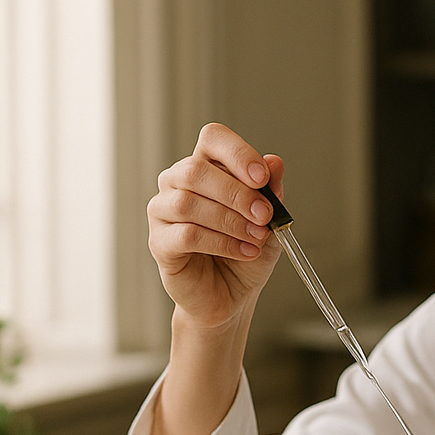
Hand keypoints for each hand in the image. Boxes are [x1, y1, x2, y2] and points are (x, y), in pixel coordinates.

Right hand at [148, 122, 282, 330]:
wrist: (233, 295)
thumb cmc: (246, 253)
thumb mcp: (270, 221)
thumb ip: (272, 191)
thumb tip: (274, 161)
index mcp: (207, 167)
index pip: (212, 139)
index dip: (236, 153)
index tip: (261, 178)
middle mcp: (178, 183)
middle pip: (196, 170)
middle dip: (237, 194)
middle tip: (264, 215)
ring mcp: (163, 211)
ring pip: (189, 203)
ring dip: (230, 221)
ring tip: (257, 238)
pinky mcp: (159, 242)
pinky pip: (185, 234)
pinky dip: (221, 243)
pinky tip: (244, 252)